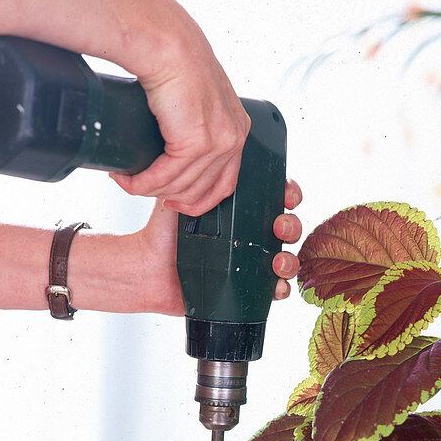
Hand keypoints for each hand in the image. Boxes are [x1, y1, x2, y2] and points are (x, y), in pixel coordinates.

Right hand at [109, 17, 249, 216]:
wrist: (164, 39)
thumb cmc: (173, 57)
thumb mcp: (194, 97)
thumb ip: (194, 122)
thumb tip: (172, 146)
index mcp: (237, 126)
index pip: (225, 181)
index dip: (198, 199)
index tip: (176, 203)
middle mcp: (234, 136)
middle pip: (202, 189)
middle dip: (169, 197)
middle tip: (144, 190)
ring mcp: (219, 141)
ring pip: (182, 186)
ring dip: (150, 190)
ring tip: (128, 182)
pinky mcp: (197, 141)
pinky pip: (167, 176)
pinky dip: (144, 183)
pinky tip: (128, 180)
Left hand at [134, 179, 302, 312]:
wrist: (149, 268)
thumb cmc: (163, 234)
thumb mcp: (182, 197)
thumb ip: (197, 178)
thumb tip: (206, 151)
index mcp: (239, 211)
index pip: (274, 198)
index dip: (289, 194)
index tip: (287, 195)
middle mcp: (248, 236)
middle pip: (287, 228)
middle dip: (291, 226)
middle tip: (278, 227)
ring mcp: (250, 263)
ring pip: (286, 259)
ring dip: (290, 259)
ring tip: (277, 260)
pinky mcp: (246, 289)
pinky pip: (274, 289)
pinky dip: (281, 288)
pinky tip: (275, 285)